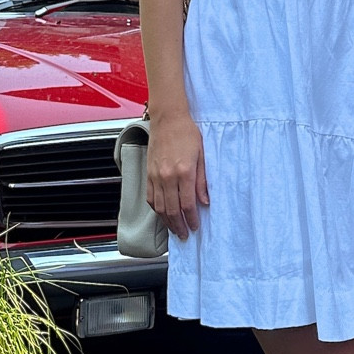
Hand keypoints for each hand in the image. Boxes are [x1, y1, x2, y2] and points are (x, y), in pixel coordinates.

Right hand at [146, 110, 209, 236]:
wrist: (168, 118)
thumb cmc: (187, 133)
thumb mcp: (202, 155)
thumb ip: (203, 180)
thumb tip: (205, 201)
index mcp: (184, 171)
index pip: (187, 204)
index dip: (192, 218)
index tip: (195, 226)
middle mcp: (167, 176)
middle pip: (172, 209)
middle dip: (179, 225)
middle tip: (184, 235)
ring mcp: (156, 175)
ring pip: (159, 207)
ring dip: (167, 221)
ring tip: (174, 230)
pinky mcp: (149, 173)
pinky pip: (151, 197)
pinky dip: (156, 209)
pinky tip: (162, 214)